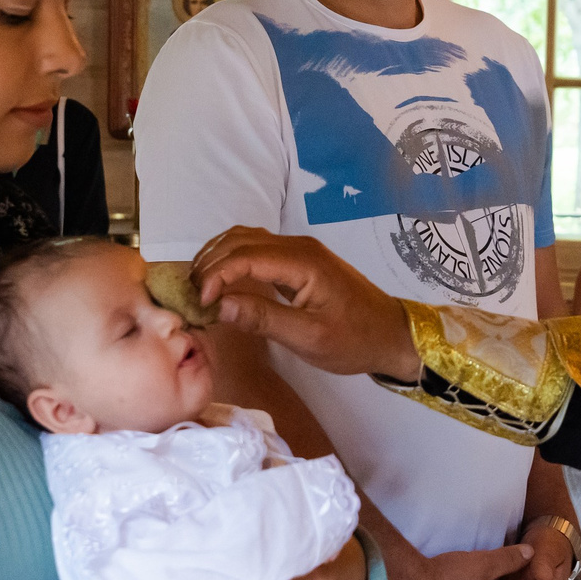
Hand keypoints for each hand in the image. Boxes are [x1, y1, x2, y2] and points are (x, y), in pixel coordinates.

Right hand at [194, 227, 421, 380]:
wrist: (391, 335)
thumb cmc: (354, 340)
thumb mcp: (308, 338)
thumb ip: (263, 319)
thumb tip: (219, 306)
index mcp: (303, 262)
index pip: (244, 255)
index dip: (215, 276)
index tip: (200, 304)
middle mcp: (299, 247)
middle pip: (240, 240)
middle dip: (209, 263)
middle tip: (188, 295)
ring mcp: (300, 250)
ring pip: (247, 239)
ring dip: (218, 257)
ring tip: (198, 287)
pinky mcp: (300, 260)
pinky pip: (258, 248)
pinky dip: (233, 259)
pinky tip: (222, 281)